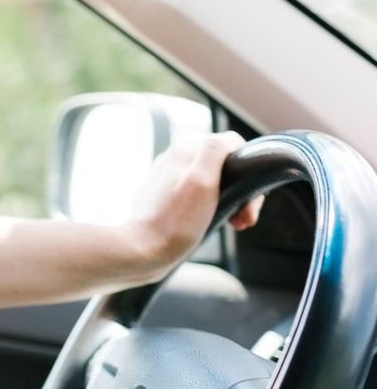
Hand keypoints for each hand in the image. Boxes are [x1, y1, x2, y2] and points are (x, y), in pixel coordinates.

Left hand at [126, 131, 264, 276]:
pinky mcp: (165, 196)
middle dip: (241, 190)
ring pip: (213, 181)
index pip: (232, 146)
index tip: (248, 202)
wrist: (142, 251)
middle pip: (224, 165)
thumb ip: (215, 151)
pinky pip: (198, 194)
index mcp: (184, 149)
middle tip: (243, 220)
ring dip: (230, 201)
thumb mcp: (202, 181)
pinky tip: (214, 223)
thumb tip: (231, 140)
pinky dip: (212, 207)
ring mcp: (169, 177)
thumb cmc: (176, 222)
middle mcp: (174, 158)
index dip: (248, 172)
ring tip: (233, 223)